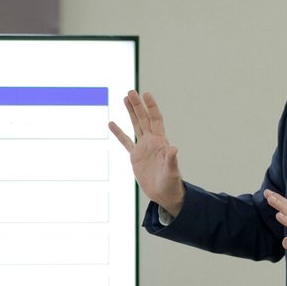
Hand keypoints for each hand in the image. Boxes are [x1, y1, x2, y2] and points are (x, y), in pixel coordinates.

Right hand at [108, 91, 184, 214]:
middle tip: (131, 92)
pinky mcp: (135, 156)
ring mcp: (143, 148)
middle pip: (144, 119)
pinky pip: (125, 142)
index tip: (146, 94)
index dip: (151, 107)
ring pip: (135, 125)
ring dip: (131, 112)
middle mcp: (152, 141)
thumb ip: (171, 159)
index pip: (156, 120)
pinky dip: (119, 133)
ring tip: (125, 98)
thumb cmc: (170, 183)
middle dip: (138, 105)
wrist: (163, 194)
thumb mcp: (171, 171)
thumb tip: (174, 148)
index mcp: (160, 142)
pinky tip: (112, 124)